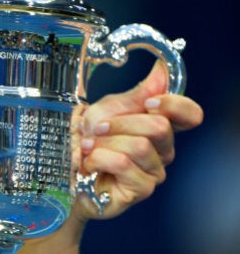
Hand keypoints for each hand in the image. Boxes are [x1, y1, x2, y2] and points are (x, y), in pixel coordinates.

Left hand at [73, 60, 202, 219]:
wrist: (68, 170)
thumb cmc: (91, 141)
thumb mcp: (108, 110)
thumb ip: (137, 94)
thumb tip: (162, 70)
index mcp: (160, 127)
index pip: (191, 115)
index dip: (174, 105)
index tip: (148, 102)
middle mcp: (163, 150)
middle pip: (160, 127)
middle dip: (120, 123)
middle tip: (97, 128)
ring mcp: (154, 171)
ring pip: (140, 146)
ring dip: (104, 142)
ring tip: (88, 147)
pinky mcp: (141, 189)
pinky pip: (124, 164)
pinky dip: (99, 158)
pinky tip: (89, 163)